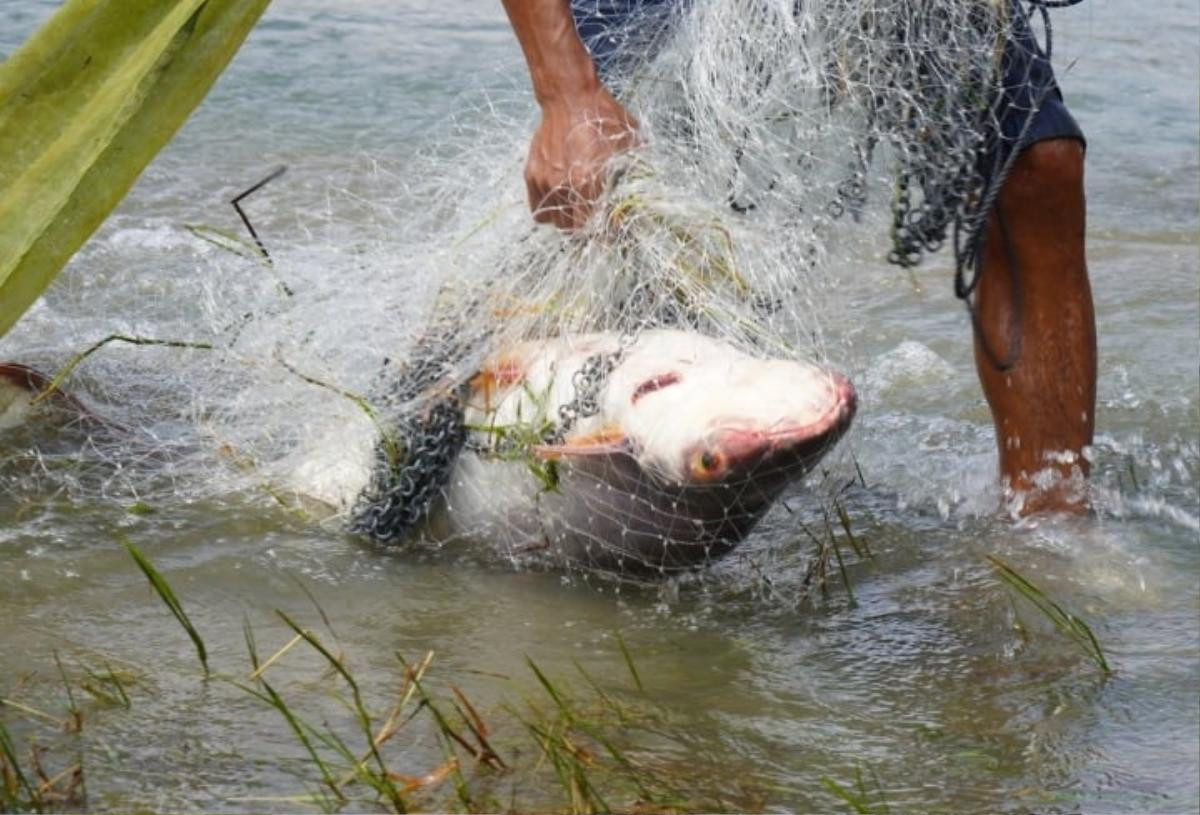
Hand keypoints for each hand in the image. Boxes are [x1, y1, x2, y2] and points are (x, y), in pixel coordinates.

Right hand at [525, 88, 638, 229]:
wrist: (569, 96)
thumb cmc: (603, 119)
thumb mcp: (631, 145)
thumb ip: (637, 173)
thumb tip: (645, 197)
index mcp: (589, 181)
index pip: (592, 227)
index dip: (603, 230)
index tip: (610, 226)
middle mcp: (564, 185)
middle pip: (572, 230)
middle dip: (585, 227)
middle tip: (594, 215)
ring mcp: (545, 181)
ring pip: (554, 223)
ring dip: (567, 220)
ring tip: (577, 207)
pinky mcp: (532, 174)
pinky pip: (537, 209)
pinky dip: (548, 209)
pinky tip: (560, 199)